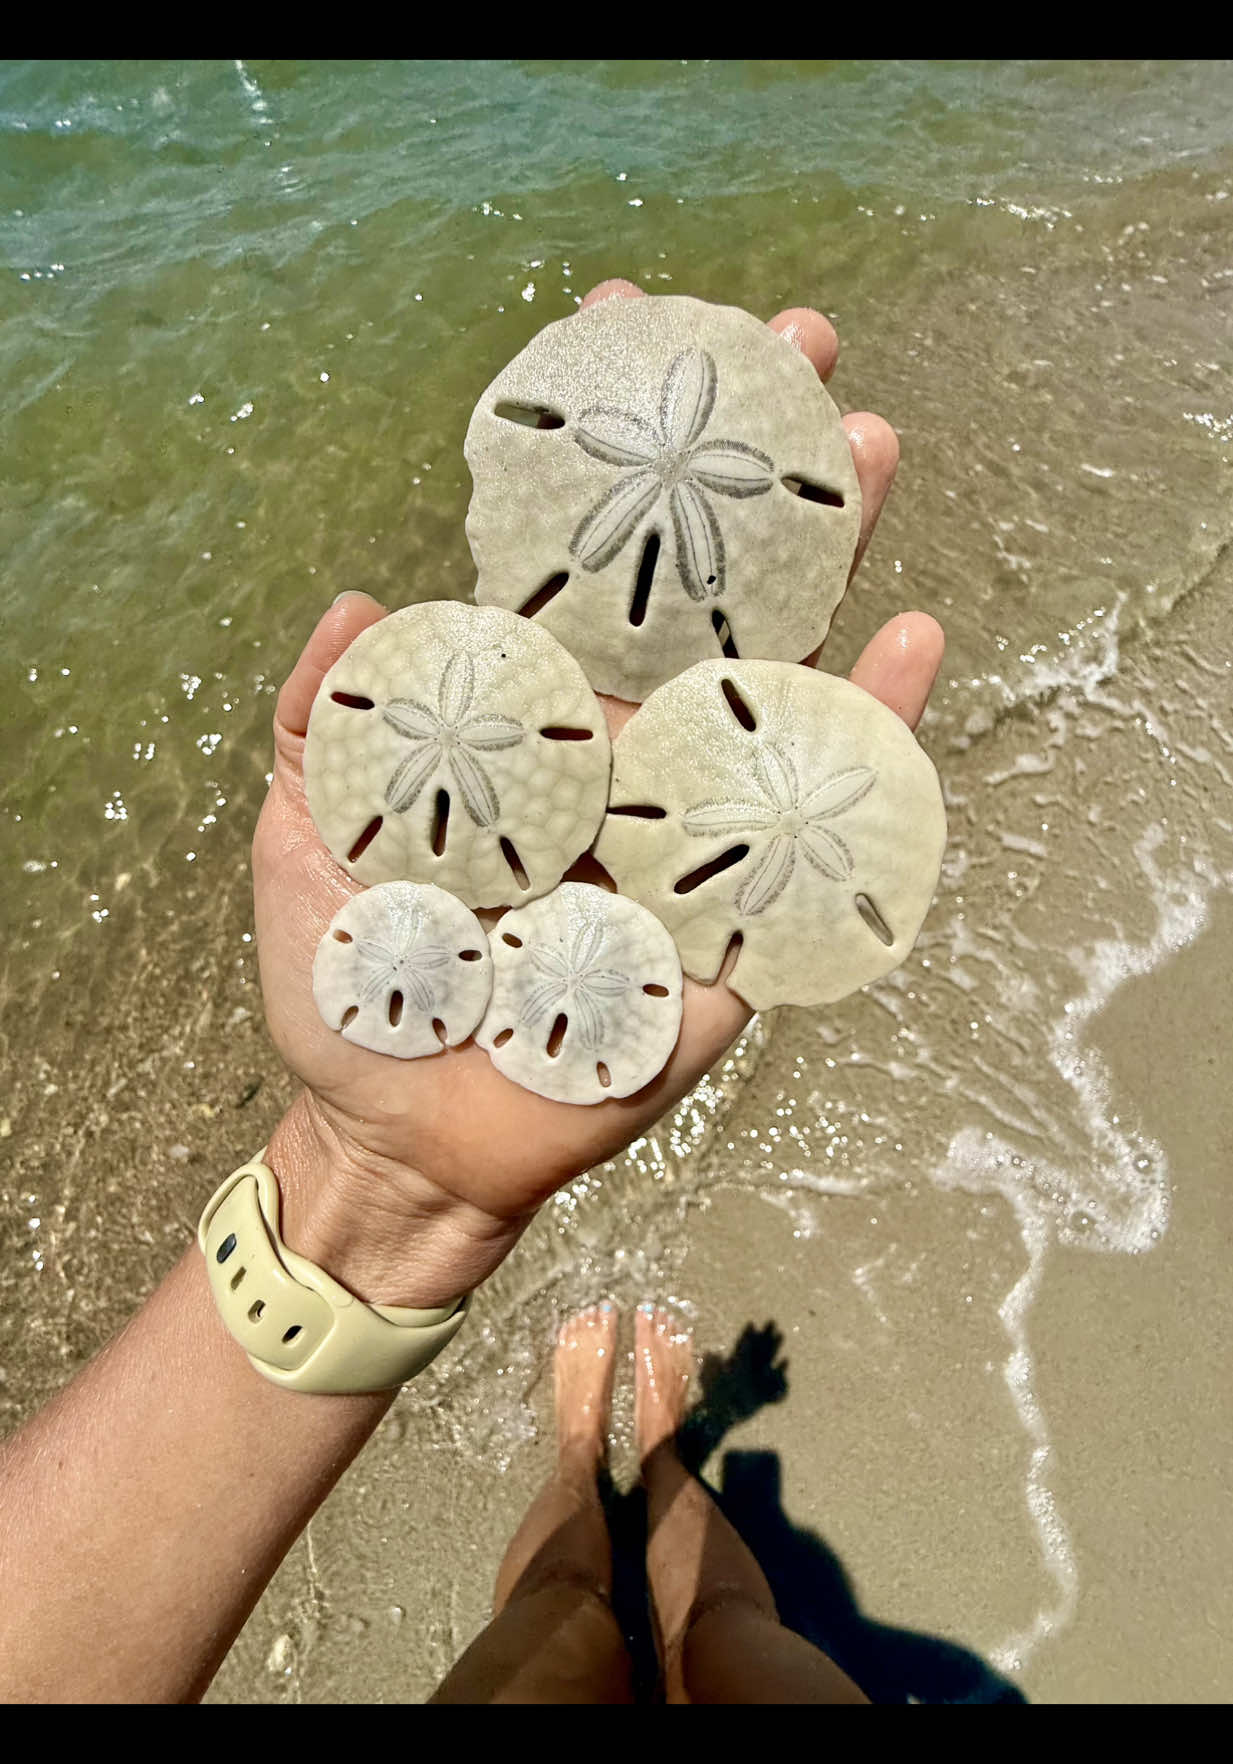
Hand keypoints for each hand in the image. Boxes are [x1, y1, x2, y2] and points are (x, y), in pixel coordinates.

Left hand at [251, 279, 943, 1306]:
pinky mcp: (735, 918)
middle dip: (744, 475)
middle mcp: (618, 761)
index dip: (605, 460)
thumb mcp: (298, 842)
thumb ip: (312, 725)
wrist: (401, 1142)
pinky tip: (912, 639)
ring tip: (869, 448)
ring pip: (768, 676)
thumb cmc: (345, 997)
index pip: (579, 572)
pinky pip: (814, 818)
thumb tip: (363, 599)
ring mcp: (684, 829)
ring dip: (825, 561)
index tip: (633, 335)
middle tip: (794, 350)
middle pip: (697, 597)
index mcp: (526, 732)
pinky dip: (868, 735)